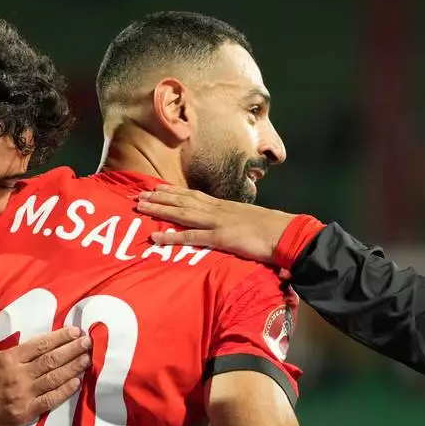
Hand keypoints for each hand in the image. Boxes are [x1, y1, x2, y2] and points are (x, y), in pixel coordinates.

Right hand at [0, 306, 90, 425]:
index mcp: (8, 358)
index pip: (40, 345)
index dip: (60, 337)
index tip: (75, 331)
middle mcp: (19, 375)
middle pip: (52, 360)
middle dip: (73, 349)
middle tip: (89, 342)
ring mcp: (24, 395)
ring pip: (55, 379)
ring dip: (74, 368)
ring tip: (88, 359)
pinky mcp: (26, 413)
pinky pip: (51, 400)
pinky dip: (65, 391)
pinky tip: (77, 383)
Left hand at [135, 186, 294, 264]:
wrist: (286, 233)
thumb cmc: (271, 230)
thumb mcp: (248, 221)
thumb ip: (235, 223)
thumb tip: (228, 227)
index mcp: (223, 206)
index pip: (193, 195)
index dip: (173, 192)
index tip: (156, 188)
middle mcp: (216, 210)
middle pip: (182, 200)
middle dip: (159, 197)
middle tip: (138, 194)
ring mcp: (216, 222)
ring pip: (182, 213)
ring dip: (159, 209)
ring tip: (140, 206)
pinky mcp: (220, 237)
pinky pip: (191, 237)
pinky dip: (171, 236)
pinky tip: (156, 237)